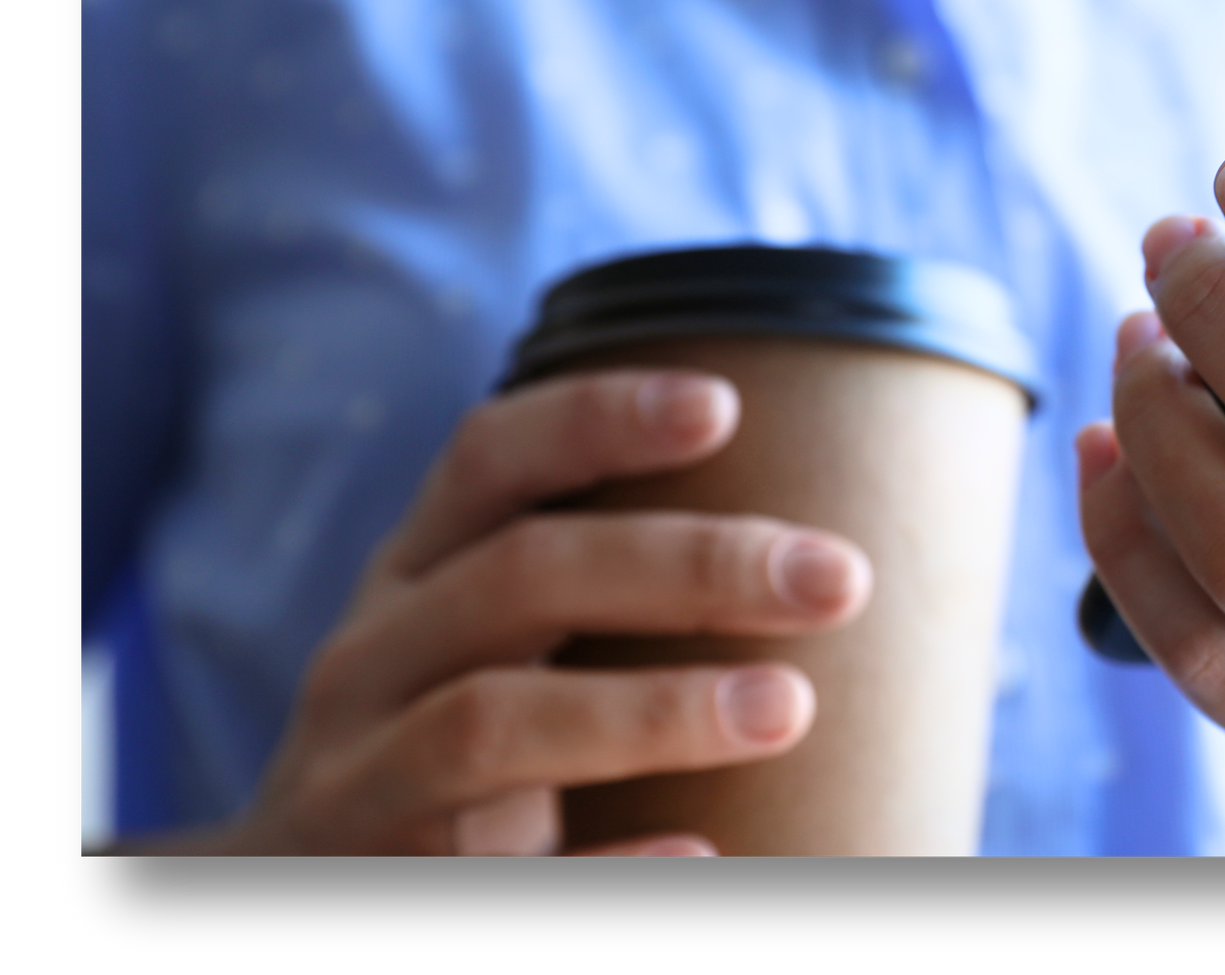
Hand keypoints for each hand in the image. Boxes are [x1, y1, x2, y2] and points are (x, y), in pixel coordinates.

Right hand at [218, 370, 870, 854]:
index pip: (486, 460)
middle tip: (838, 579)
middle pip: (519, 577)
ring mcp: (359, 787)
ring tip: (788, 706)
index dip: (596, 419)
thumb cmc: (459, 746)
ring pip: (488, 724)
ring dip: (649, 711)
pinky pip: (489, 877)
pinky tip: (703, 852)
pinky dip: (605, 869)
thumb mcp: (488, 643)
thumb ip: (593, 582)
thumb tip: (807, 541)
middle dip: (688, 564)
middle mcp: (367, 666)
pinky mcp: (379, 891)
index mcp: (409, 578)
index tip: (724, 404)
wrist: (316, 891)